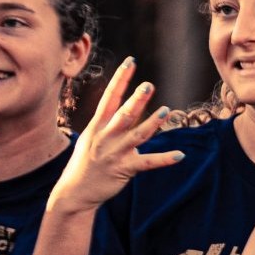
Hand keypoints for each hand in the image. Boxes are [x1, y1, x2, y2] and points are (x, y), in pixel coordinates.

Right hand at [49, 58, 181, 213]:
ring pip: (137, 135)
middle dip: (136, 100)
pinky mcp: (124, 169)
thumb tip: (121, 108)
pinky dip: (165, 159)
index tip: (131, 62)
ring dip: (152, 123)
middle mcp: (105, 137)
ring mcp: (114, 153)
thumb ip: (106, 123)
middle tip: (149, 85)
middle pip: (124, 114)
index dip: (121, 79)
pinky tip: (180, 155)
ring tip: (165, 110)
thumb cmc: (84, 163)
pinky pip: (148, 163)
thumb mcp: (90, 138)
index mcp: (97, 126)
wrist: (74, 192)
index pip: (110, 97)